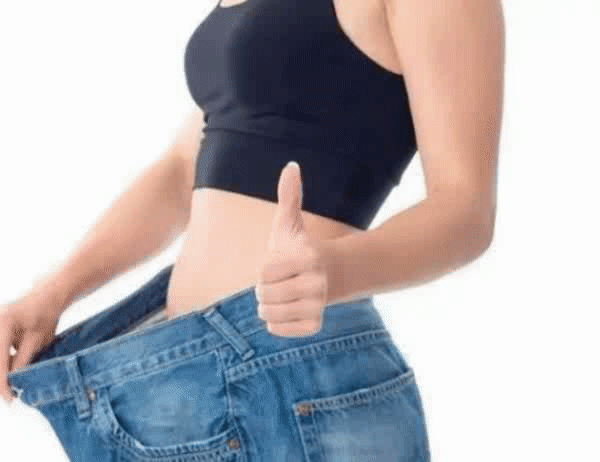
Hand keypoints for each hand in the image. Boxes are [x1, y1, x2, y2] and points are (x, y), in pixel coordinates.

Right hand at [0, 288, 62, 402]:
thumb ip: (23, 359)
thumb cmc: (45, 315)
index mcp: (4, 324)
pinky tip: (11, 368)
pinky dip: (2, 360)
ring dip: (2, 368)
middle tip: (9, 395)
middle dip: (0, 377)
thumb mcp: (38, 339)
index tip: (9, 398)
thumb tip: (13, 381)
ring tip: (11, 384)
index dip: (2, 382)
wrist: (46, 295)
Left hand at [255, 161, 329, 337]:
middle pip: (264, 296)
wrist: (329, 276)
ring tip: (281, 296)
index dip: (264, 271)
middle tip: (279, 282)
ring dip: (268, 307)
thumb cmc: (300, 249)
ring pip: (268, 315)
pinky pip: (278, 330)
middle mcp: (316, 284)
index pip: (263, 273)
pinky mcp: (314, 325)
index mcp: (307, 258)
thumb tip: (291, 165)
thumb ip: (289, 196)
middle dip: (264, 290)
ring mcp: (317, 306)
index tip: (277, 266)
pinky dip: (275, 323)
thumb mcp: (290, 223)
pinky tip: (286, 310)